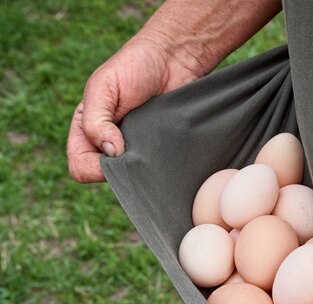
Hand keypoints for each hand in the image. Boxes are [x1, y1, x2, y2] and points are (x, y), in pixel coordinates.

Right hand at [67, 37, 202, 182]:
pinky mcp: (160, 150)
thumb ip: (96, 120)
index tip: (115, 150)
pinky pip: (158, 170)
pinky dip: (160, 163)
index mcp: (87, 131)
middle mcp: (110, 145)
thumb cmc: (135, 66)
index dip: (93, 167)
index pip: (80, 167)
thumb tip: (111, 152)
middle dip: (121, 169)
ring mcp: (136, 149)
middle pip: (108, 178)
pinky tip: (166, 146)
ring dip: (142, 166)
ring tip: (154, 141)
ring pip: (134, 177)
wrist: (175, 59)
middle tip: (139, 146)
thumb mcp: (103, 87)